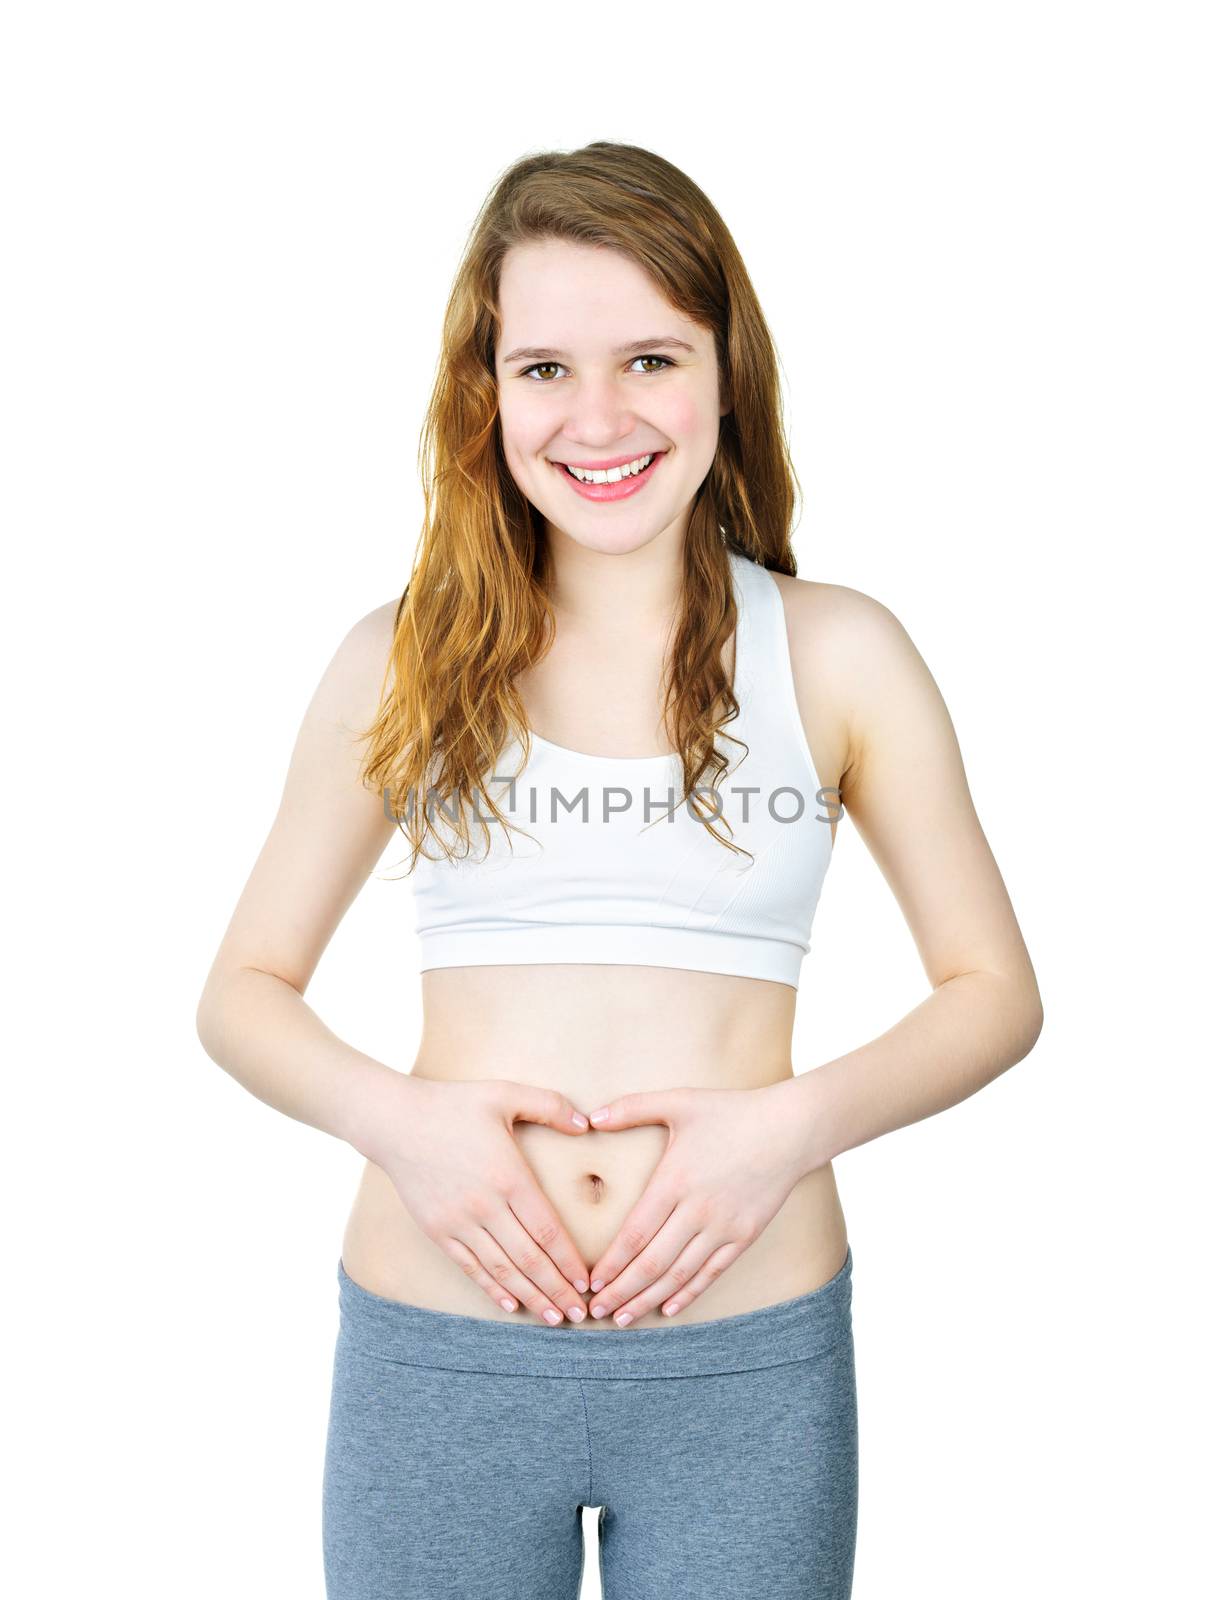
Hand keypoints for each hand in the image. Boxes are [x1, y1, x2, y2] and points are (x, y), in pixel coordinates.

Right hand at [365, 1073, 593, 1324]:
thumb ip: (550, 1106)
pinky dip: (492, 1288)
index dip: (569, 1261)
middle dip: (557, 1290)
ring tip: (553, 1317)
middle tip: (579, 1314)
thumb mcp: (505, 1093)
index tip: (586, 1281)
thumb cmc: (454, 1104)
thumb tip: (587, 1124)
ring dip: (530, 1297)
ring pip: (502, 1270)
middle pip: (529, 1259)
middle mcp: (485, 1206)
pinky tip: (510, 1304)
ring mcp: (458, 1222)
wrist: (395, 1121)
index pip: (547, 1230)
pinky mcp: (437, 1231)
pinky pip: (470, 1267)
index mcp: (508, 1176)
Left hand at [583, 1079, 811, 1325]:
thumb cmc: (731, 1111)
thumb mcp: (679, 1101)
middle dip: (621, 1290)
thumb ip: (631, 1108)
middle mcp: (697, 1210)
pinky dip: (688, 1294)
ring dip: (648, 1299)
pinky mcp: (745, 1236)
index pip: (634, 1234)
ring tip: (623, 1317)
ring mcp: (723, 1227)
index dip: (611, 1263)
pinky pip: (712, 1273)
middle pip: (652, 1263)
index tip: (590, 1282)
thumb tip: (590, 1118)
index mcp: (675, 1180)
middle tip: (597, 1311)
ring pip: (679, 1274)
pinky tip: (669, 1308)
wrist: (789, 1128)